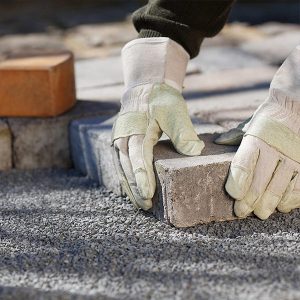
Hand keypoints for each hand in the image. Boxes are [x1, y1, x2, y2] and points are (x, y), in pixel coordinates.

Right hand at [113, 83, 203, 209]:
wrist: (145, 89)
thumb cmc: (161, 101)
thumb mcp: (175, 111)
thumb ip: (183, 131)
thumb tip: (194, 151)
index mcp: (136, 130)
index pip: (138, 157)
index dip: (142, 177)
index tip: (147, 195)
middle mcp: (123, 137)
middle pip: (127, 168)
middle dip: (135, 188)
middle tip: (145, 206)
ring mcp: (119, 140)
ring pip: (122, 169)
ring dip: (129, 187)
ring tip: (139, 203)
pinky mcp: (120, 143)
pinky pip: (121, 165)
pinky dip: (127, 178)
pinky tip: (133, 190)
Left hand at [226, 45, 299, 219]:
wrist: (298, 106)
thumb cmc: (270, 118)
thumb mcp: (251, 124)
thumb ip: (235, 135)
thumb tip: (218, 141)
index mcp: (256, 139)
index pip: (243, 165)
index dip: (237, 184)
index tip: (233, 195)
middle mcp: (275, 150)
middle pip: (259, 182)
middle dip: (249, 201)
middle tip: (242, 211)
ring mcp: (293, 157)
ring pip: (280, 189)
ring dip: (268, 204)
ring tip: (260, 213)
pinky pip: (299, 188)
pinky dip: (291, 200)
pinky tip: (282, 206)